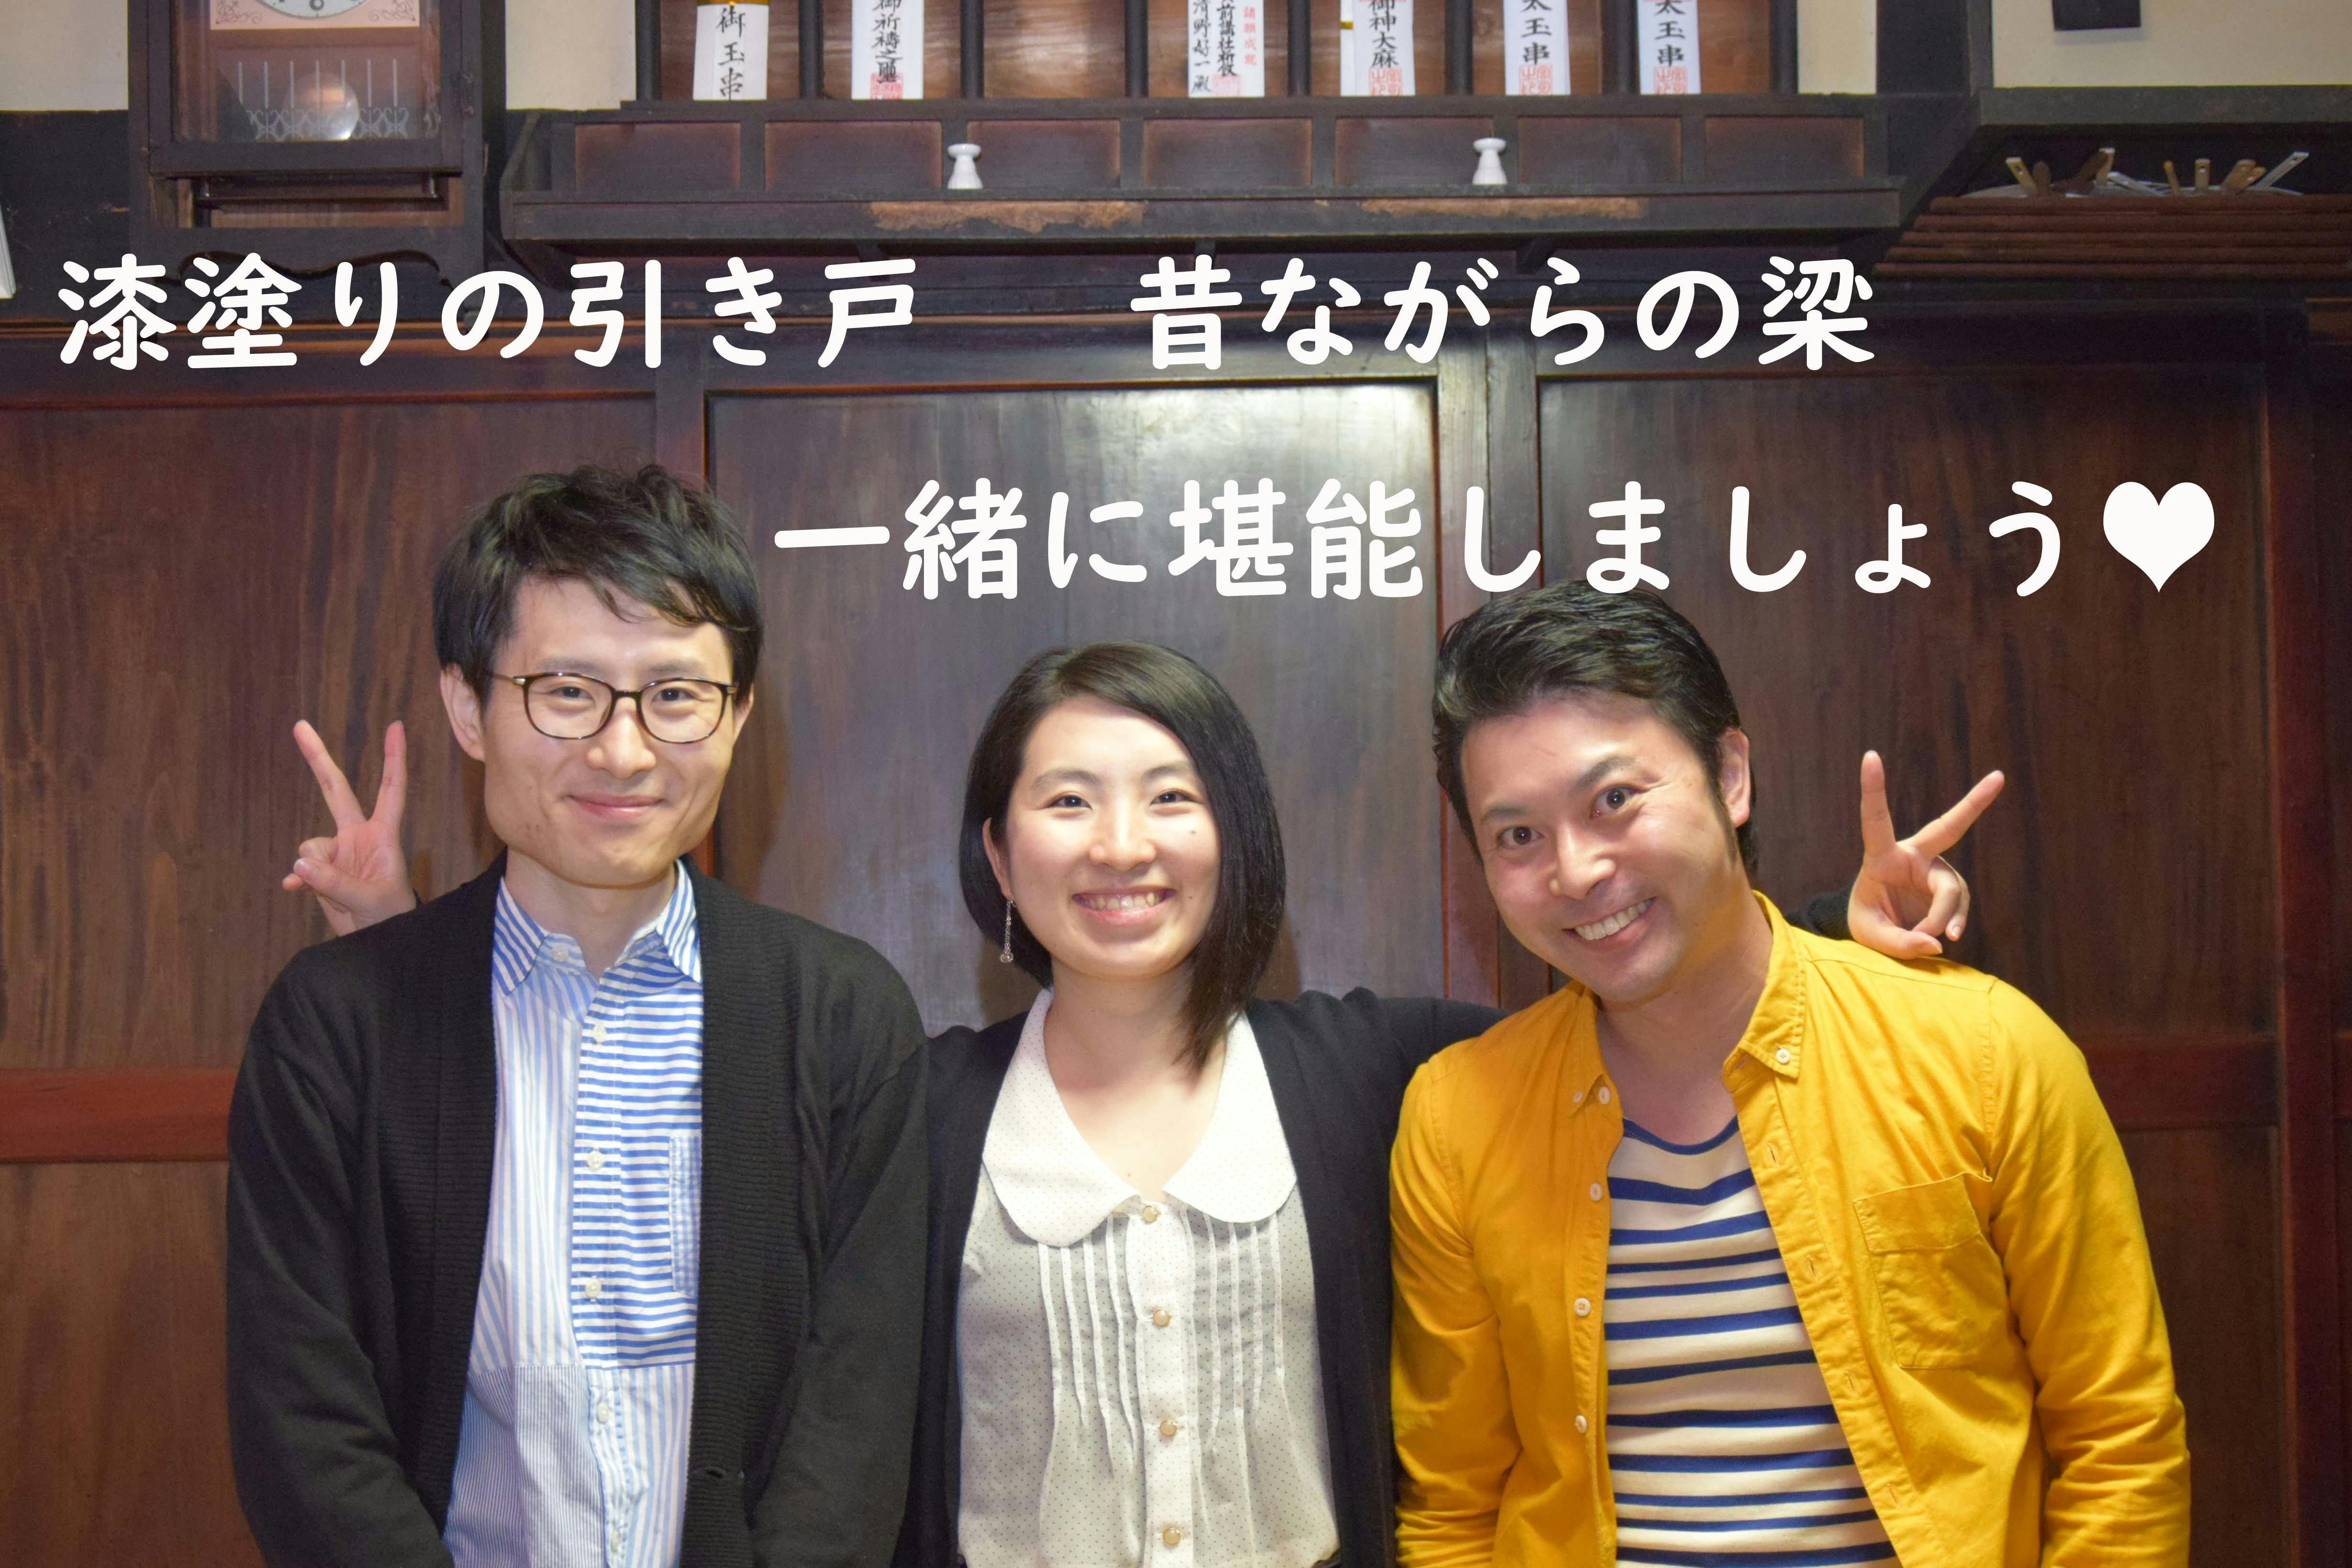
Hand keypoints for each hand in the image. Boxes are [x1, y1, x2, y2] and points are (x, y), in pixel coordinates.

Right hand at [280, 719, 420, 935]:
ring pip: (309, 845)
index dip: (393, 759)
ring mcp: (338, 852)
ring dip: (314, 868)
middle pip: (335, 790)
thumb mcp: (371, 900)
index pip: (391, 790)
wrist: (378, 941)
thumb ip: (336, 882)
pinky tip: (298, 890)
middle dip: (318, 759)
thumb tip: (300, 863)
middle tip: (300, 726)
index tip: (396, 727)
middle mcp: (358, 836)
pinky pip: (300, 867)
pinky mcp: (320, 871)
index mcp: (382, 834)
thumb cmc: (390, 916)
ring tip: (337, 892)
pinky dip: (299, 879)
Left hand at [1847, 750, 2005, 959]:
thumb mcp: (1870, 936)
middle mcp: (1914, 856)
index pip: (1876, 820)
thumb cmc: (1867, 922)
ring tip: (1932, 939)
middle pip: (1947, 828)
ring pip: (1951, 891)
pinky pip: (1958, 908)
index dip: (1873, 789)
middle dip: (1974, 803)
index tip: (1870, 755)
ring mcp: (1936, 872)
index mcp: (1883, 857)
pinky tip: (1952, 937)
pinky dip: (1954, 924)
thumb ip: (1899, 943)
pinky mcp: (1949, 888)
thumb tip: (1936, 942)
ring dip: (1942, 918)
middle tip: (1999, 777)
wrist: (1879, 930)